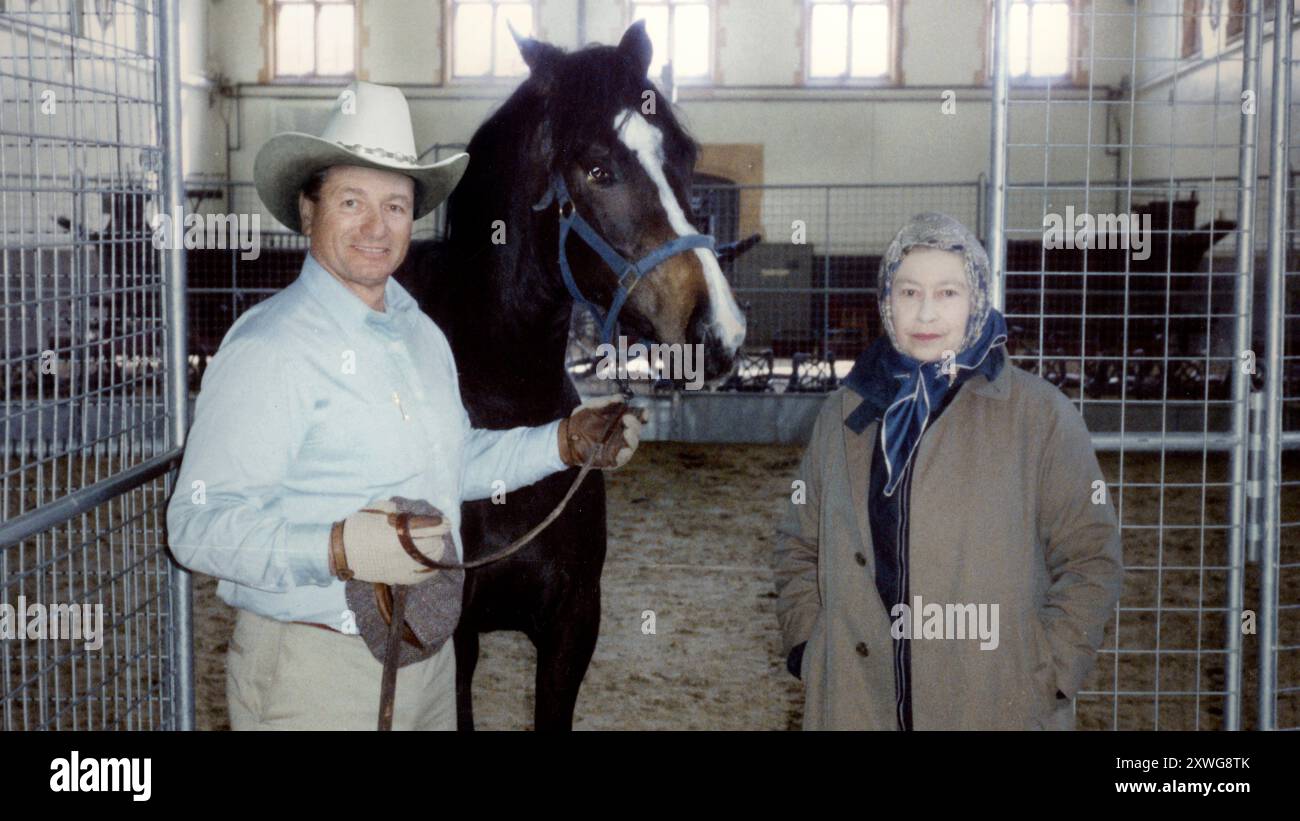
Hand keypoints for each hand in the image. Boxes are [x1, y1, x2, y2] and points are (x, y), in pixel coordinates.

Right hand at [329, 498, 454, 584]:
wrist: (340, 550)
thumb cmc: (358, 526)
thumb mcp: (378, 508)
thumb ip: (398, 510)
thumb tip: (412, 514)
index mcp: (398, 533)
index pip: (431, 529)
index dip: (442, 524)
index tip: (445, 521)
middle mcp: (402, 552)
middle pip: (434, 545)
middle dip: (438, 537)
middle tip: (437, 532)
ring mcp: (401, 567)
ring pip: (431, 561)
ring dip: (436, 552)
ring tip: (434, 545)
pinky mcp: (397, 578)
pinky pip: (422, 577)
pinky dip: (430, 570)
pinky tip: (432, 564)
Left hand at [557, 396, 645, 468]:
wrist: (565, 436)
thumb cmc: (580, 420)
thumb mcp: (591, 406)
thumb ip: (605, 402)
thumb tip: (620, 398)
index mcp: (620, 421)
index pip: (637, 418)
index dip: (643, 415)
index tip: (644, 412)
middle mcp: (622, 434)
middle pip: (636, 431)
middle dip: (635, 425)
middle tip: (627, 418)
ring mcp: (617, 447)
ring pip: (632, 445)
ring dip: (632, 439)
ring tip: (627, 432)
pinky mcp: (611, 459)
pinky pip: (622, 459)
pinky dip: (625, 455)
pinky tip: (624, 449)